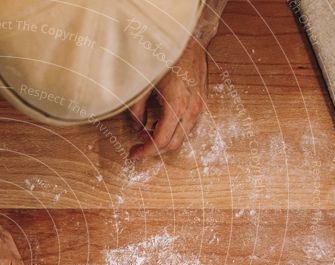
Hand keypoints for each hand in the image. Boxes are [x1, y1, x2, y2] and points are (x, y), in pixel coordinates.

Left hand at [128, 43, 207, 158]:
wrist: (188, 40)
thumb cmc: (165, 59)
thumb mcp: (143, 85)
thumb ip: (137, 110)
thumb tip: (137, 127)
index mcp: (176, 106)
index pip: (161, 141)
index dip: (146, 151)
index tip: (133, 154)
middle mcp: (191, 110)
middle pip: (173, 144)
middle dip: (154, 149)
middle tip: (137, 146)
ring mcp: (199, 107)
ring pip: (182, 137)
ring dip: (164, 140)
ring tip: (146, 133)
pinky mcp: (201, 103)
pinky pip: (188, 126)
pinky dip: (174, 131)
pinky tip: (160, 123)